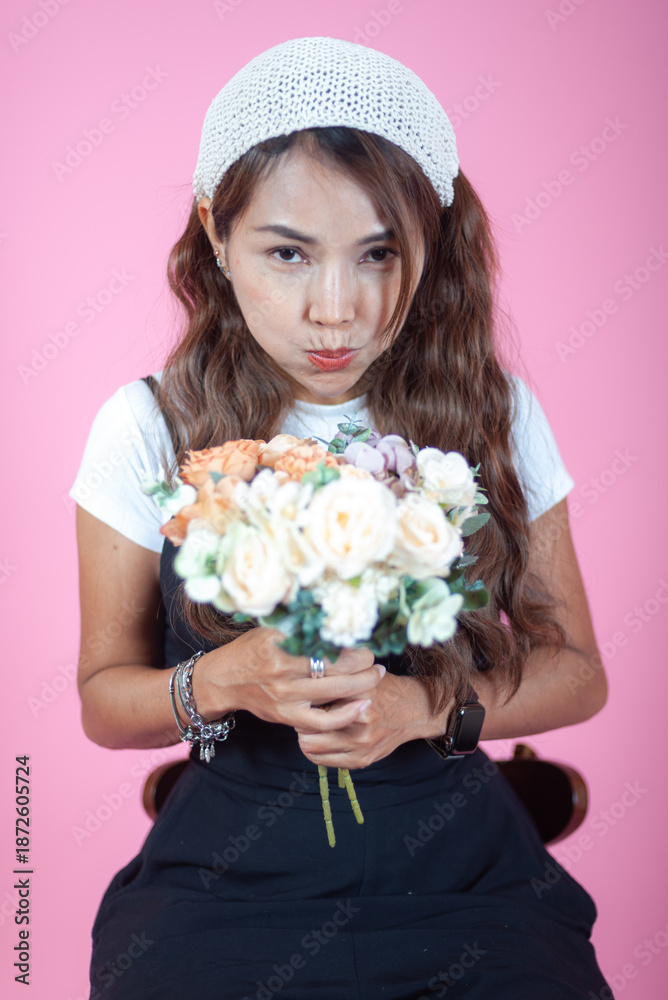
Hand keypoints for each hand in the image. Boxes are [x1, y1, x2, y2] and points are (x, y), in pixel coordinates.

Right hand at [198, 627, 383, 732]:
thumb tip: (335, 613)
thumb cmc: (252, 650)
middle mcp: (283, 671)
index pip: (327, 641)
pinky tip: (362, 705)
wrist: (225, 680)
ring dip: (363, 684)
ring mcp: (286, 696)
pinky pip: (324, 721)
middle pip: (337, 666)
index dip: (352, 641)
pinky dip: (347, 714)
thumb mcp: (271, 628)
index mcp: (281, 644)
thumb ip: (299, 625)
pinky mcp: (287, 716)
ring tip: (377, 676)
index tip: (365, 639)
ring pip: (336, 691)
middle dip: (364, 662)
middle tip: (376, 658)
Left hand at [295, 672, 431, 769]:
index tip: (303, 695)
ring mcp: (361, 742)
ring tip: (310, 728)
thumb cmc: (382, 689)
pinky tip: (318, 742)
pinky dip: (315, 752)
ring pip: (312, 746)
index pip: (314, 698)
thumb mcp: (362, 673)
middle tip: (304, 713)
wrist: (412, 710)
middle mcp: (360, 718)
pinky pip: (324, 761)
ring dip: (306, 737)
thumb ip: (337, 675)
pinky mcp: (362, 759)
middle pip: (309, 724)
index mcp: (358, 692)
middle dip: (301, 719)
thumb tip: (305, 676)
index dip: (304, 697)